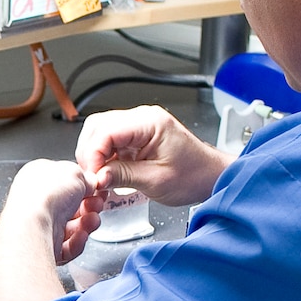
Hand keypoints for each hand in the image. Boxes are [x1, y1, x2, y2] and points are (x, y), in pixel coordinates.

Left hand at [4, 159, 103, 264]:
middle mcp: (34, 202)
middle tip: (97, 204)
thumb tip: (91, 183)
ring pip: (69, 227)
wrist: (32, 225)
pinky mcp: (41, 246)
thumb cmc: (45, 196)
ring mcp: (37, 225)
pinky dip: (77, 242)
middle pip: (69, 206)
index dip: (83, 185)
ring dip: (86, 224)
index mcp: (35, 178)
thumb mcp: (75, 173)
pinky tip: (81, 235)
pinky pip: (65, 247)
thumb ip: (86, 178)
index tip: (96, 189)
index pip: (63, 182)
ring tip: (92, 220)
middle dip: (88, 206)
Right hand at [75, 105, 226, 208]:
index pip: (105, 131)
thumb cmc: (194, 175)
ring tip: (100, 178)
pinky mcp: (136, 136)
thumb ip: (122, 176)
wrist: (211, 177)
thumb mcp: (156, 181)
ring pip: (99, 134)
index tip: (93, 177)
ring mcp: (138, 126)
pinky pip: (110, 142)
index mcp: (150, 123)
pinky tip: (107, 174)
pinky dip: (103, 158)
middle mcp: (142, 119)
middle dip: (90, 154)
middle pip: (97, 127)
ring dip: (95, 156)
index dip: (93, 155)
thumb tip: (97, 177)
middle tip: (93, 178)